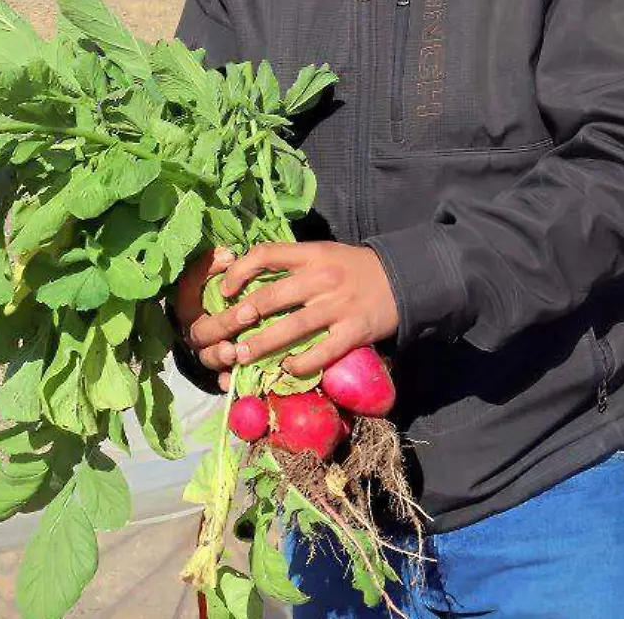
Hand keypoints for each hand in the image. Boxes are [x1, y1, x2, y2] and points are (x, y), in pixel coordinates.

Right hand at [173, 246, 234, 390]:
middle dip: (225, 322)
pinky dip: (227, 381)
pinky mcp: (223, 371)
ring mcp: (209, 352)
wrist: (246, 326)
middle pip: (202, 330)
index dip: (204, 273)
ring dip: (221, 354)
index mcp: (192, 307)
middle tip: (249, 314)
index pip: (189, 289)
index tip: (229, 259)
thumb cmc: (236, 297)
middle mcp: (197, 332)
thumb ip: (221, 263)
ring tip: (236, 351)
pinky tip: (233, 381)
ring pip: (208, 357)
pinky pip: (222, 380)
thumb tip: (229, 254)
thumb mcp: (226, 277)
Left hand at [187, 241, 398, 378]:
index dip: (239, 270)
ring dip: (261, 344)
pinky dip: (301, 363)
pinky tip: (286, 369)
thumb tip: (249, 279)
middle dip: (239, 317)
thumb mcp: (324, 254)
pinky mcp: (354, 331)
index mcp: (312, 254)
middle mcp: (322, 278)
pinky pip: (322, 351)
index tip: (225, 290)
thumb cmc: (354, 268)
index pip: (266, 254)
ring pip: (291, 327)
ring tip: (241, 356)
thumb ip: (293, 264)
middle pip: (271, 296)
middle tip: (220, 333)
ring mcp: (338, 306)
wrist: (402, 278)